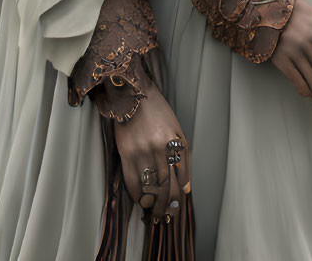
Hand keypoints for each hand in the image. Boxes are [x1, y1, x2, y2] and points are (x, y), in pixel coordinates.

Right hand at [111, 82, 191, 225]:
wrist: (133, 95)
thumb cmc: (159, 113)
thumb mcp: (177, 131)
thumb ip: (184, 159)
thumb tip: (186, 188)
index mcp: (175, 142)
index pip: (181, 178)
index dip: (179, 196)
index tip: (177, 206)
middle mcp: (160, 148)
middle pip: (166, 186)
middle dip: (167, 205)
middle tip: (166, 216)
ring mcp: (142, 151)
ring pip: (150, 186)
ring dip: (153, 204)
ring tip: (154, 213)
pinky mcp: (125, 153)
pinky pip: (131, 180)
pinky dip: (136, 194)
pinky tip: (140, 200)